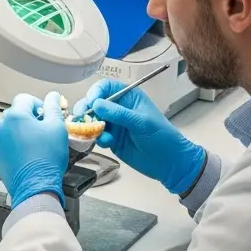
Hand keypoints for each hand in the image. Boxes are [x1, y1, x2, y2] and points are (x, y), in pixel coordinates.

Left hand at [0, 91, 67, 208]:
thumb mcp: (57, 127)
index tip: (47, 115)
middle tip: (44, 129)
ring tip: (37, 144)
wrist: (35, 187)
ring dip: (22, 131)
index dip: (38, 103)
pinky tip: (28, 155)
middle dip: (30, 117)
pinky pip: (6, 143)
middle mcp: (2, 126)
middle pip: (16, 113)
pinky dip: (16, 145)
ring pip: (11, 129)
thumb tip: (53, 96)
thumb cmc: (47, 156)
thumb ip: (53, 107)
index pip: (25, 98)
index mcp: (15, 115)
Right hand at [73, 80, 205, 194]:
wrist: (169, 163)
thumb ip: (118, 113)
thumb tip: (96, 104)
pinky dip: (97, 138)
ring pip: (93, 120)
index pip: (105, 87)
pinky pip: (97, 135)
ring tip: (97, 134)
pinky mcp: (111, 139)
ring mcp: (114, 124)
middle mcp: (118, 108)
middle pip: (95, 103)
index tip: (90, 103)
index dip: (95, 92)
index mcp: (128, 96)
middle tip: (81, 118)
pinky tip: (107, 143)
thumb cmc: (160, 136)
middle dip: (87, 110)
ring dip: (91, 126)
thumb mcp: (141, 122)